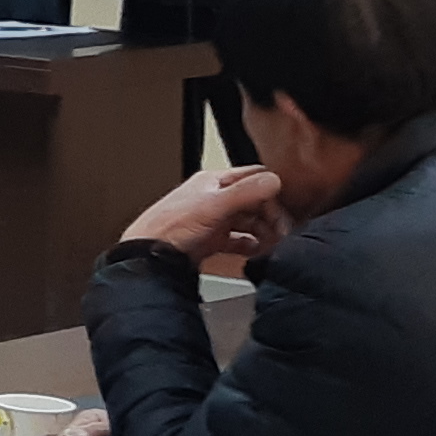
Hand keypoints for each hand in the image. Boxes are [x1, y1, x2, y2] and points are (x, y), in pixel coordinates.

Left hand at [122, 162, 284, 261]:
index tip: (287, 208)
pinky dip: (250, 245)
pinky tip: (258, 252)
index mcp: (212, 182)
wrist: (148, 258)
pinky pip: (237, 240)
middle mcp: (213, 198)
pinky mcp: (209, 241)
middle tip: (284, 232)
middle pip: (253, 201)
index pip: (253, 177)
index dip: (272, 190)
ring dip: (263, 232)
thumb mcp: (213, 206)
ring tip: (276, 243)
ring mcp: (211, 220)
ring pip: (247, 221)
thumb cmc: (169, 228)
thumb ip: (245, 193)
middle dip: (271, 215)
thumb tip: (274, 180)